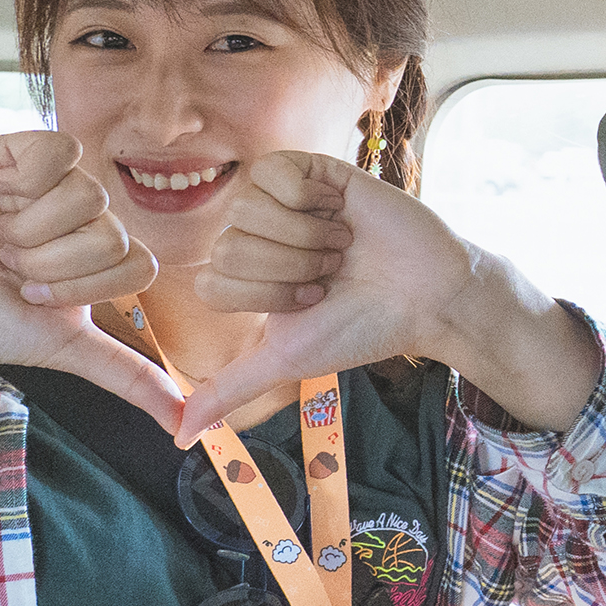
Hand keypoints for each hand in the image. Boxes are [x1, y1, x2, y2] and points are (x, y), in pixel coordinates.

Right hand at [0, 131, 181, 429]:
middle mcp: (84, 213)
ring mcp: (51, 179)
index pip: (140, 265)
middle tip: (9, 266)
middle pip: (114, 235)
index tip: (36, 296)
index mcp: (102, 252)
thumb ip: (128, 374)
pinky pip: (60, 150)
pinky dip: (26, 183)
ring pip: (89, 197)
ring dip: (32, 232)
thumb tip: (185, 422)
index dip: (86, 289)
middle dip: (54, 266)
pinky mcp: (16, 150)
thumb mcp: (65, 348)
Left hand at [174, 152, 477, 440]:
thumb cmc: (362, 328)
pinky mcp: (311, 168)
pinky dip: (306, 196)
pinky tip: (338, 209)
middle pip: (228, 246)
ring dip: (303, 237)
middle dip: (287, 269)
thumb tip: (180, 437)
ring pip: (247, 210)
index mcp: (245, 276)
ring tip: (341, 245)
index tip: (309, 302)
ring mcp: (283, 200)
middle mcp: (257, 235)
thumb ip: (229, 389)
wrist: (426, 295)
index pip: (212, 281)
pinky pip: (272, 170)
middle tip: (332, 273)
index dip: (261, 297)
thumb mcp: (287, 359)